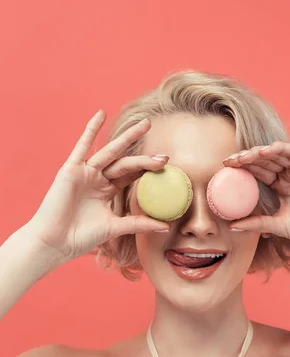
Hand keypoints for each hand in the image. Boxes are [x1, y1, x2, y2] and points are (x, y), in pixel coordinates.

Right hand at [24, 111, 170, 261]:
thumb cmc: (81, 237)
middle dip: (145, 158)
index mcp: (107, 191)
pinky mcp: (71, 169)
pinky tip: (101, 114)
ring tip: (146, 124)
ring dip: (128, 138)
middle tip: (165, 156)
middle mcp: (97, 179)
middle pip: (126, 162)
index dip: (148, 170)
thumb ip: (139, 223)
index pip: (132, 175)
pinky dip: (90, 129)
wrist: (54, 242)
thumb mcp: (115, 227)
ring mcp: (85, 172)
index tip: (167, 167)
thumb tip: (167, 225)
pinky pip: (82, 146)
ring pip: (111, 151)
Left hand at [224, 142, 289, 251]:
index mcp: (281, 187)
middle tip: (228, 161)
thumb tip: (231, 227)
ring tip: (241, 157)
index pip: (258, 172)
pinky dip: (278, 149)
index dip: (242, 169)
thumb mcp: (277, 226)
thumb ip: (255, 223)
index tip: (224, 169)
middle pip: (264, 161)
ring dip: (257, 153)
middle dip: (245, 159)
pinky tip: (264, 151)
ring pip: (275, 154)